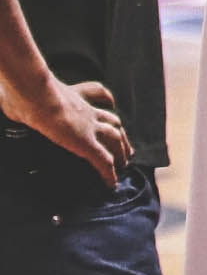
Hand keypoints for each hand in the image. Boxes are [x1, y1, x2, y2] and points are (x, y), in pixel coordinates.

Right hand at [0, 74, 129, 187]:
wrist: (34, 93)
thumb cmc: (24, 90)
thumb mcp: (24, 92)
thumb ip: (18, 98)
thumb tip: (2, 100)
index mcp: (73, 96)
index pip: (96, 93)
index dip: (106, 101)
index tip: (112, 105)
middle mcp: (86, 110)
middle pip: (113, 120)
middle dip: (121, 134)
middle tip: (126, 147)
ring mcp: (88, 126)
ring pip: (115, 139)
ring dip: (122, 152)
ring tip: (125, 164)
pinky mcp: (85, 143)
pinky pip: (103, 160)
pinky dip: (109, 172)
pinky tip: (112, 183)